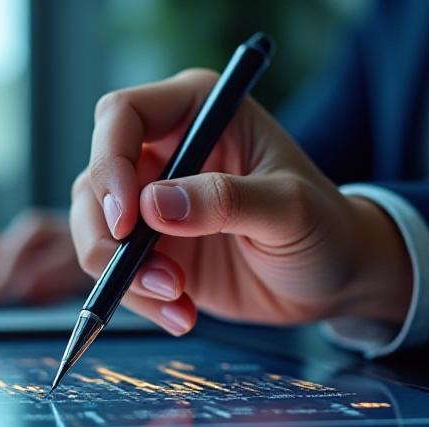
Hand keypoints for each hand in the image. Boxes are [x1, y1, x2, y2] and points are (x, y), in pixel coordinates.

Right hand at [72, 69, 412, 335]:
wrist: (334, 278)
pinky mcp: (149, 247)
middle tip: (159, 278)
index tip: (128, 220)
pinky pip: (113, 271)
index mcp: (198, 110)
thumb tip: (153, 204)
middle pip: (94, 179)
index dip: (110, 163)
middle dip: (111, 236)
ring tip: (178, 301)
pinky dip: (136, 298)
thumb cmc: (324, 227)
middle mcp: (164, 149)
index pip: (122, 116)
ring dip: (123, 275)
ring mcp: (151, 201)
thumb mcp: (289, 210)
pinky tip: (182, 314)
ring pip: (94, 228)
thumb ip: (226, 201)